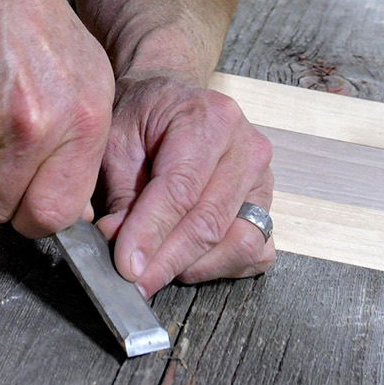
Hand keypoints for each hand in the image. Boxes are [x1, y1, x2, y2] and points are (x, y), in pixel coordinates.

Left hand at [95, 74, 275, 296]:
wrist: (171, 103)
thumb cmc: (143, 118)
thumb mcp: (117, 140)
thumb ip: (120, 194)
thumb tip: (120, 248)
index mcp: (209, 118)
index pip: (181, 189)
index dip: (151, 233)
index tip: (126, 265)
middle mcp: (247, 147)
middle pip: (210, 222)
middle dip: (166, 260)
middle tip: (133, 281)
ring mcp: (263, 178)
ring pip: (238, 244)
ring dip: (193, 266)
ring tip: (155, 268)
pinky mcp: (266, 205)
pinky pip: (255, 252)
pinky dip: (221, 266)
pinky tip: (187, 261)